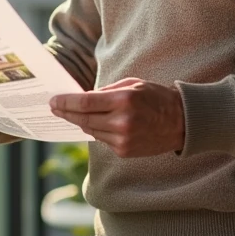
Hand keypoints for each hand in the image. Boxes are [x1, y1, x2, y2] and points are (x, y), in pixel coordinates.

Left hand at [50, 78, 184, 156]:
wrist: (181, 122)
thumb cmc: (156, 98)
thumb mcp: (132, 85)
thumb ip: (106, 92)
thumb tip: (82, 98)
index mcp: (123, 101)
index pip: (85, 103)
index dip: (66, 102)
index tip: (53, 101)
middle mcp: (121, 122)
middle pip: (83, 119)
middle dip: (66, 113)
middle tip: (54, 108)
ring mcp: (122, 139)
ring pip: (90, 130)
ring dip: (80, 122)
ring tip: (70, 114)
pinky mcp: (124, 151)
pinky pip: (102, 140)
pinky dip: (96, 130)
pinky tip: (94, 123)